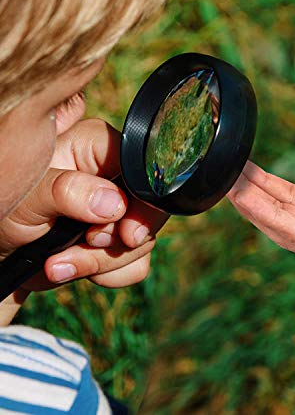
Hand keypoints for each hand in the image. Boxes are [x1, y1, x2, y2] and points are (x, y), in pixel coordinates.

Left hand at [0, 119, 167, 290]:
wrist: (2, 250)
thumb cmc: (8, 209)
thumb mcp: (31, 198)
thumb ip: (69, 192)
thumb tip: (115, 203)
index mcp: (99, 149)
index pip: (144, 170)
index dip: (143, 203)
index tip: (126, 232)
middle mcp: (115, 176)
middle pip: (150, 210)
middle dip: (118, 239)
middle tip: (89, 242)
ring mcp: (121, 209)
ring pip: (144, 242)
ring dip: (104, 261)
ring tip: (61, 262)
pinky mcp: (120, 238)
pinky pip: (136, 263)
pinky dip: (109, 274)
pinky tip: (75, 267)